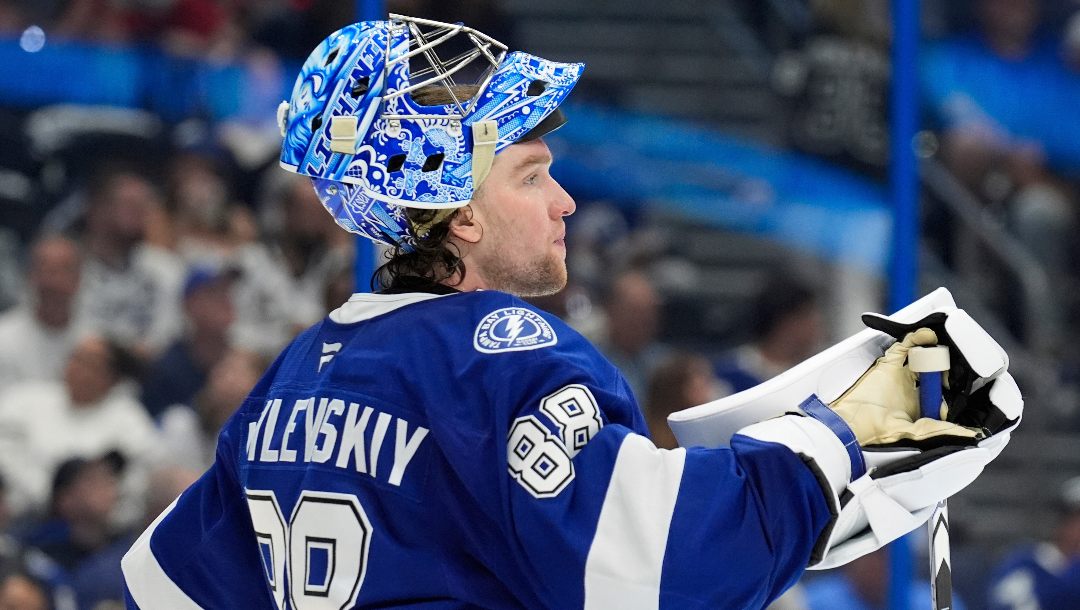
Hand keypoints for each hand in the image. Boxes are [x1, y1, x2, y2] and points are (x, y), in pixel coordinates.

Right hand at [829, 328, 984, 447]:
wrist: (854, 424)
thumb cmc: (879, 432)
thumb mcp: (919, 433)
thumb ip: (943, 430)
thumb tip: (971, 434)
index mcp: (920, 406)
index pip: (942, 391)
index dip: (955, 385)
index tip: (969, 380)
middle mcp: (911, 388)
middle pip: (934, 370)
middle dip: (946, 365)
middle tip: (960, 363)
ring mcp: (900, 375)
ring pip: (922, 356)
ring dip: (934, 350)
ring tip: (946, 349)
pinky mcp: (889, 364)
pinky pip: (905, 346)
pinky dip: (917, 338)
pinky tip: (928, 336)